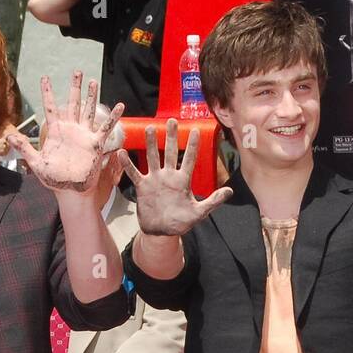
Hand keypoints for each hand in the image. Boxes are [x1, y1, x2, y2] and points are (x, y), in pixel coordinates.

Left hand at [8, 72, 123, 193]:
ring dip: (91, 96)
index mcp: (56, 131)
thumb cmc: (54, 179)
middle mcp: (70, 129)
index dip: (47, 92)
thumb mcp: (37, 162)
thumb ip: (25, 148)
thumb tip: (9, 136)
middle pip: (72, 103)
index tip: (45, 77)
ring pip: (88, 111)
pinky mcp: (95, 144)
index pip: (50, 107)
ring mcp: (84, 135)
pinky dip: (113, 117)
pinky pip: (105, 128)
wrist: (71, 190)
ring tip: (93, 81)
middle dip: (74, 87)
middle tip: (77, 71)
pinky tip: (120, 106)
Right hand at [120, 118, 233, 234]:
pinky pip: (134, 172)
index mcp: (183, 181)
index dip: (192, 145)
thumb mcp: (199, 213)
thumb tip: (231, 191)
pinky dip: (127, 164)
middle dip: (171, 137)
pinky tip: (122, 152)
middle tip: (172, 121)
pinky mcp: (143, 186)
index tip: (195, 130)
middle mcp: (168, 176)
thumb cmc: (181, 223)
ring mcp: (155, 179)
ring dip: (151, 144)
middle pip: (171, 152)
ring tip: (151, 129)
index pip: (189, 159)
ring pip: (153, 157)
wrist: (161, 232)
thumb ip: (213, 201)